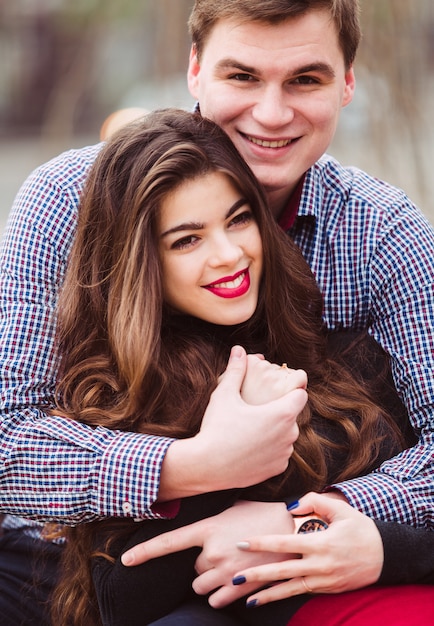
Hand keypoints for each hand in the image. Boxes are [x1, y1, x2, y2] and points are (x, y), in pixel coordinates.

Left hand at [121, 500, 295, 606]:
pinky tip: (236, 582)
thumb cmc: (262, 514)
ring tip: (231, 566)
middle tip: (225, 552)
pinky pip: (217, 601)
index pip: (168, 542)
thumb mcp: (233, 508)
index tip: (126, 559)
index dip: (145, 552)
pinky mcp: (239, 588)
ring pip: (202, 587)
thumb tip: (204, 525)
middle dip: (205, 565)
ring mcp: (225, 572)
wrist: (292, 529)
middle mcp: (211, 552)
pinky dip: (223, 595)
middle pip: (192, 570)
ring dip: (212, 581)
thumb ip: (213, 521)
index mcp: (207, 529)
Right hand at [159, 346, 306, 499]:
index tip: (278, 390)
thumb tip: (238, 349)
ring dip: (275, 431)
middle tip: (257, 409)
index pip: (300, 394)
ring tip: (252, 428)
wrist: (206, 466)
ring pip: (286, 435)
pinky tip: (252, 445)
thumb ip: (236, 371)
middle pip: (292, 415)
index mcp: (281, 413)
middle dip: (279, 410)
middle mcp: (289, 434)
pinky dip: (270, 449)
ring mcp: (284, 454)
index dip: (291, 390)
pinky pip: (280, 454)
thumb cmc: (216, 428)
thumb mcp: (224, 395)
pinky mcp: (277, 469)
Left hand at [232, 492, 383, 607]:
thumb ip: (314, 501)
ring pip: (289, 588)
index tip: (242, 543)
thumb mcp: (341, 509)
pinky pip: (299, 592)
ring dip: (266, 593)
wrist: (385, 556)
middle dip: (256, 574)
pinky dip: (281, 596)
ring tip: (245, 596)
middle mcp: (319, 565)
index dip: (262, 544)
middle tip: (234, 576)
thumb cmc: (360, 528)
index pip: (284, 543)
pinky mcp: (326, 588)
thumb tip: (290, 506)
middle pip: (282, 571)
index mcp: (320, 543)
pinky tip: (264, 599)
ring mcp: (322, 580)